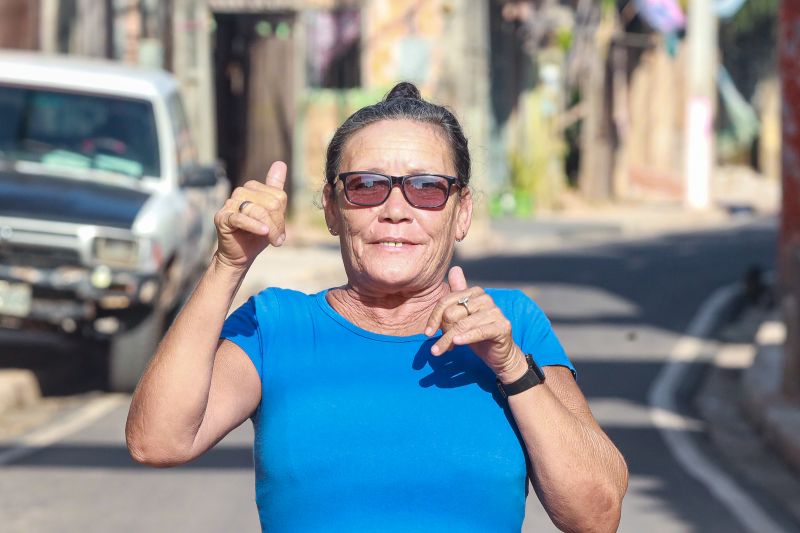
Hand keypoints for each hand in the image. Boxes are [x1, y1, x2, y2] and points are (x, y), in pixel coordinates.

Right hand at [213, 161, 287, 269]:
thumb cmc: (256, 235)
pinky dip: (254, 226)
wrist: (239, 255)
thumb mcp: (272, 214)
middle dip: (277, 224)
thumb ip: (276, 190)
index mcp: (253, 188)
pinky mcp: (222, 218)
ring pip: (257, 211)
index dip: (282, 216)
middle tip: (278, 239)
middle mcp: (240, 192)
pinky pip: (241, 218)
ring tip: (273, 241)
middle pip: (271, 203)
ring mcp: (229, 204)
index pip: (278, 196)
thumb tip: (280, 163)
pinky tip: (263, 233)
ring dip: (269, 229)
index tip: (280, 232)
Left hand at [425, 266, 526, 381]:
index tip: (427, 333)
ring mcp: (495, 312)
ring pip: (462, 325)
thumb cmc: (478, 333)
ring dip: (448, 340)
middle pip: (451, 313)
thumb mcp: (463, 315)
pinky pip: (478, 331)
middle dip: (443, 331)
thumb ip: (457, 294)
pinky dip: (465, 338)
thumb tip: (455, 268)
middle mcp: (486, 299)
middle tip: (442, 344)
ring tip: (440, 351)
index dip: (434, 318)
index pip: (446, 301)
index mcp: (475, 292)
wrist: (500, 353)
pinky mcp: (502, 327)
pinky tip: (456, 343)